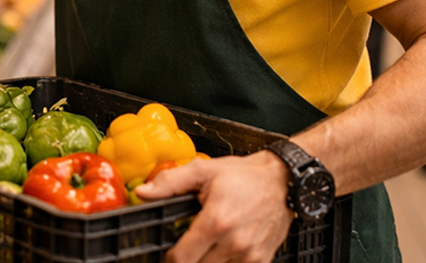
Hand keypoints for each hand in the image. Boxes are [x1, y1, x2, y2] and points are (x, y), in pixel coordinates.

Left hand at [133, 151, 293, 262]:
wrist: (283, 181)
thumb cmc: (244, 176)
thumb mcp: (203, 171)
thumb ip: (169, 183)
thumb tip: (143, 193)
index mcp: (216, 222)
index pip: (182, 258)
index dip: (169, 258)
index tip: (168, 252)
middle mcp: (234, 243)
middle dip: (188, 258)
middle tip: (187, 246)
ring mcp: (250, 255)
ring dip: (207, 260)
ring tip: (207, 244)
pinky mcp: (262, 260)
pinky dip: (226, 262)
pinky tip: (223, 249)